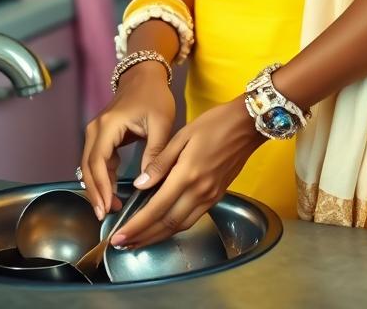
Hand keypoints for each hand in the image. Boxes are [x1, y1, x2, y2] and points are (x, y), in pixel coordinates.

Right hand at [79, 62, 175, 220]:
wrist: (144, 76)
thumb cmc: (154, 96)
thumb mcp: (161, 122)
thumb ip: (155, 151)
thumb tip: (147, 182)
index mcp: (109, 125)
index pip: (98, 162)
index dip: (101, 187)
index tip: (107, 207)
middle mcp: (96, 129)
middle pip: (87, 167)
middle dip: (95, 193)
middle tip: (105, 215)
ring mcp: (95, 132)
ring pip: (88, 165)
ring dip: (96, 187)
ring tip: (108, 208)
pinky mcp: (100, 135)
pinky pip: (96, 160)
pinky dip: (101, 177)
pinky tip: (110, 192)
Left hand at [108, 97, 264, 248]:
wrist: (247, 125)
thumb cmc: (214, 124)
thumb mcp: (182, 135)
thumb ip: (160, 162)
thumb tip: (140, 185)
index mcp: (187, 175)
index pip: (156, 209)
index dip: (136, 226)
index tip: (119, 236)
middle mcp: (199, 192)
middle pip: (167, 225)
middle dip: (142, 237)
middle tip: (122, 244)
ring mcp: (210, 197)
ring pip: (180, 226)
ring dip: (157, 237)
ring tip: (138, 241)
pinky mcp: (217, 197)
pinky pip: (192, 219)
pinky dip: (174, 228)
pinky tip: (163, 227)